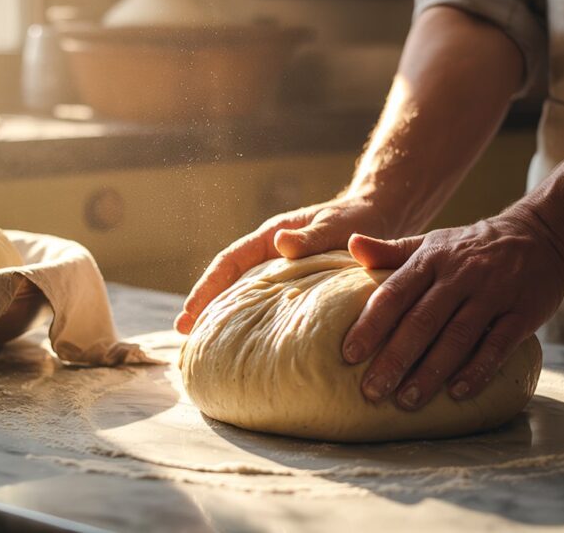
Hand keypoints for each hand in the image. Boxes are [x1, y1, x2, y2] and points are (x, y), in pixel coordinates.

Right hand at [175, 191, 387, 333]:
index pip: (229, 262)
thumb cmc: (356, 221)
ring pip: (245, 294)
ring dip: (225, 316)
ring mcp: (280, 270)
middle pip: (228, 281)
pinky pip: (267, 303)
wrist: (379, 218)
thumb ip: (310, 236)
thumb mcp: (335, 226)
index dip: (207, 287)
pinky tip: (249, 344)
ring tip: (207, 346)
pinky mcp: (295, 285)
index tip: (190, 311)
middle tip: (184, 335)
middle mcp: (270, 254)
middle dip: (206, 306)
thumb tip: (281, 242)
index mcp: (272, 236)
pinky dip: (253, 320)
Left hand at [342, 210, 563, 409]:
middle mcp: (459, 275)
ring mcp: (492, 294)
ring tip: (406, 401)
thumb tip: (351, 244)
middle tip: (371, 390)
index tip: (348, 354)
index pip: (395, 293)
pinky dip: (478, 370)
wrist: (542, 235)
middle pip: (422, 320)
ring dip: (430, 372)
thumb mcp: (432, 243)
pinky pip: (497, 345)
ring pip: (457, 337)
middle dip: (394, 358)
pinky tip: (458, 393)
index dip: (371, 324)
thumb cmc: (472, 247)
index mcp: (431, 259)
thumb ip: (391, 251)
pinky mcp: (522, 313)